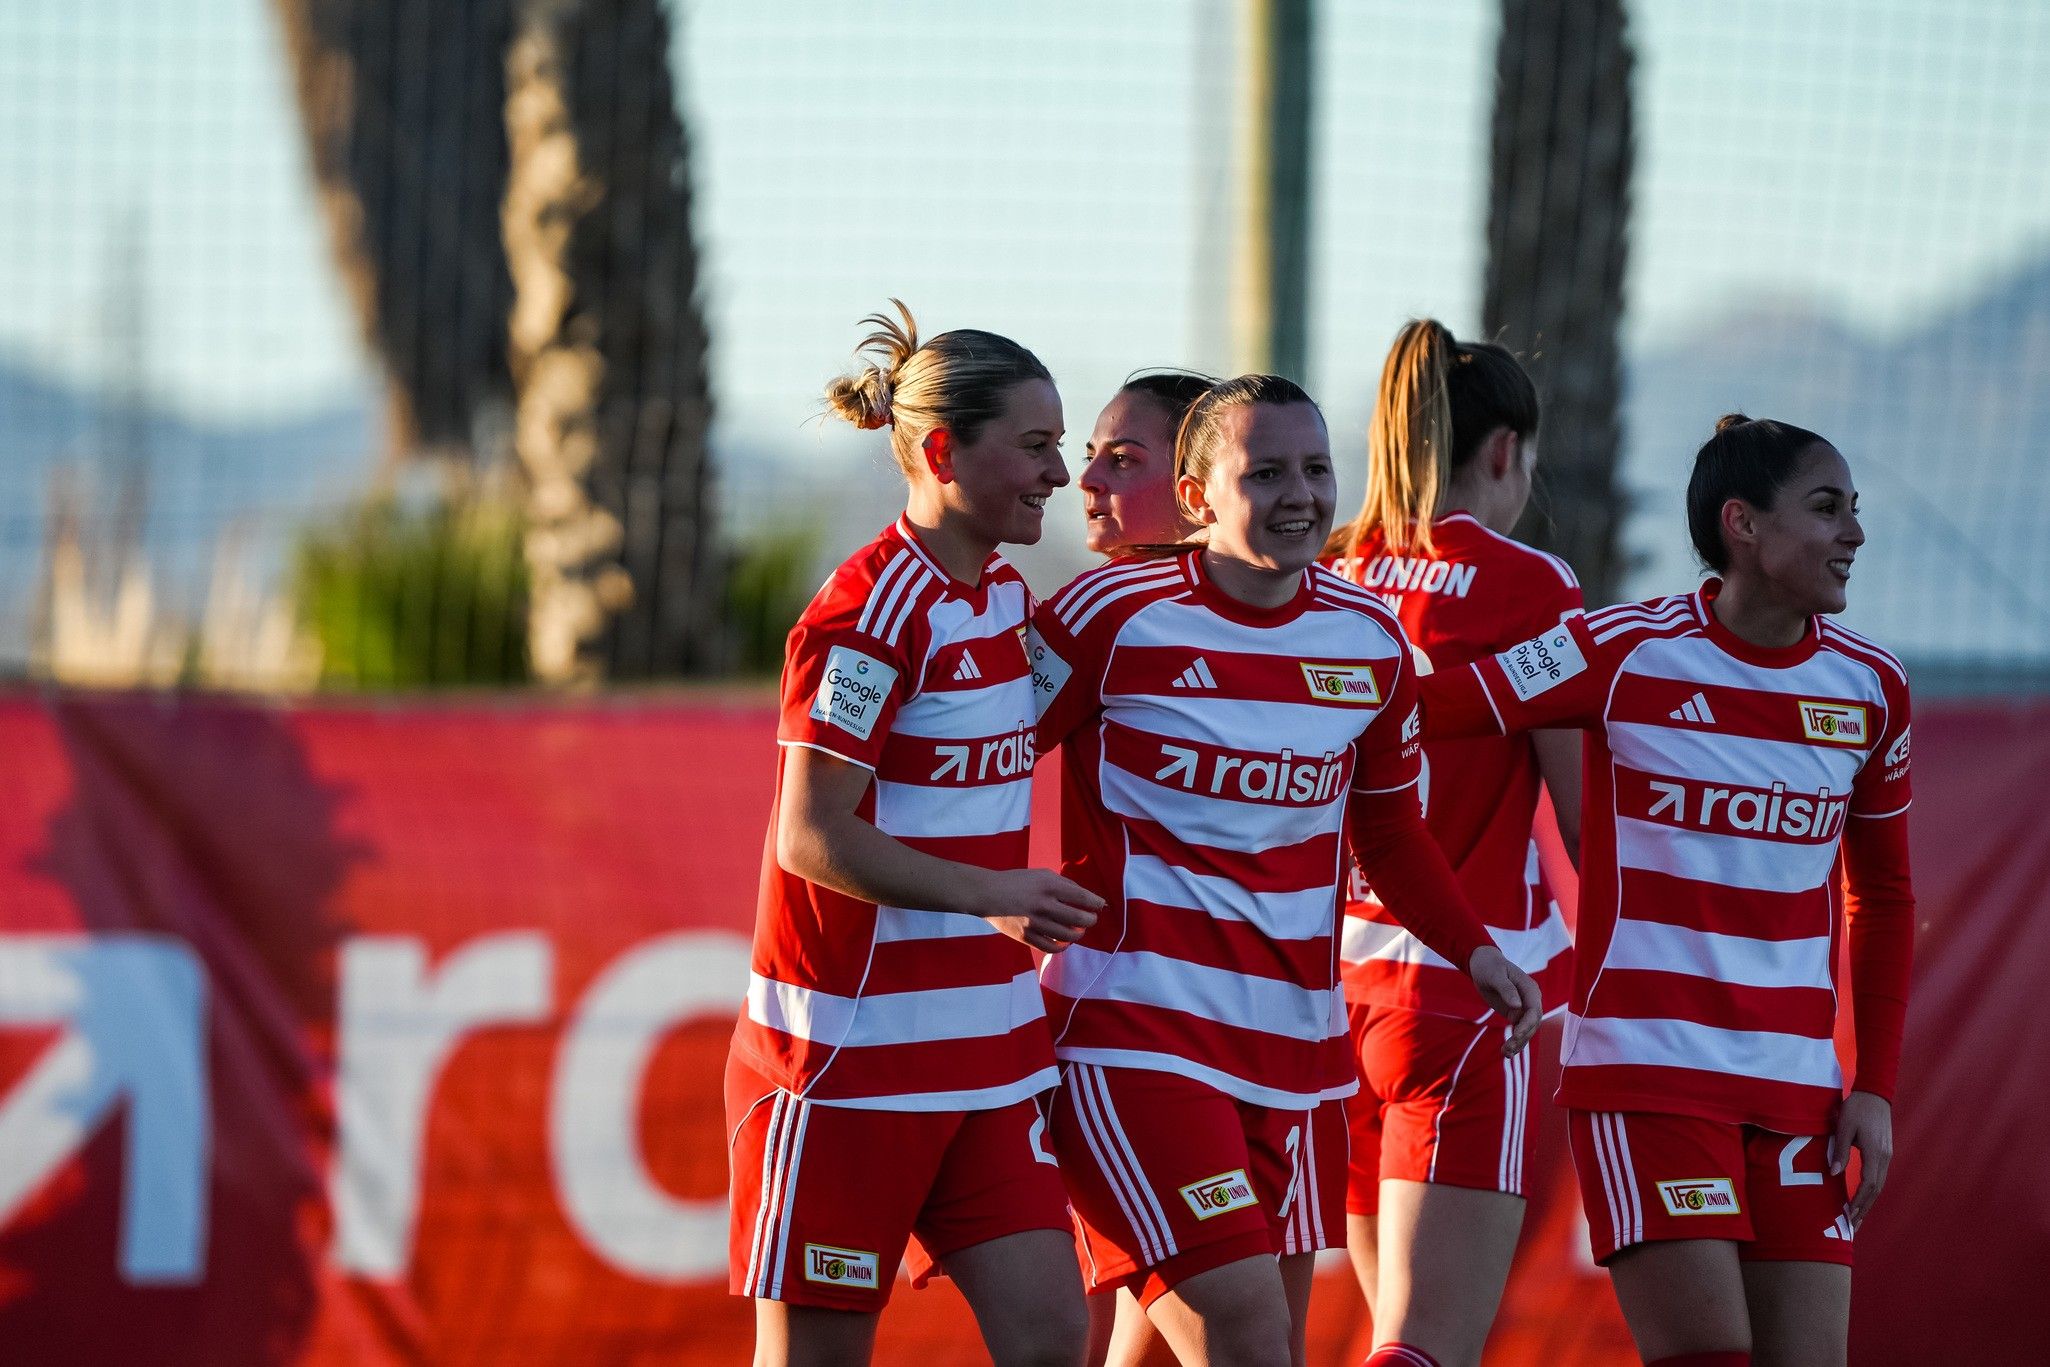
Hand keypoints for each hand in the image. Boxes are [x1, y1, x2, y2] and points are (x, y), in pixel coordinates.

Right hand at [975, 868, 1103, 953]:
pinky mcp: (1026, 937)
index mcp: (1049, 886)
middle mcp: (1044, 905)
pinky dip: (1062, 946)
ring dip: (1078, 934)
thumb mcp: (1041, 874)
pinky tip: (1064, 942)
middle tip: (1090, 920)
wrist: (988, 894)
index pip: (1082, 897)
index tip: (1100, 905)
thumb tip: (1084, 896)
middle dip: (1090, 921)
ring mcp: (1035, 923)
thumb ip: (1063, 884)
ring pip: (1067, 936)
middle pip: (1078, 919)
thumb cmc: (1017, 881)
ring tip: (1078, 931)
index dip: (1095, 903)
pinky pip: (1051, 948)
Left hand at [1467, 946, 1541, 1054]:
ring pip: (1526, 1030)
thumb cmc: (1489, 967)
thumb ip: (1506, 989)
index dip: (1527, 1024)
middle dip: (1522, 1037)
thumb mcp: (1495, 975)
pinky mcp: (1515, 1014)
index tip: (1516, 1034)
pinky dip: (1514, 1041)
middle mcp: (1531, 1000)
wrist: (1483, 964)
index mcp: (1530, 989)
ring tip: (1506, 1053)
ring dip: (1519, 1043)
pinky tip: (1507, 1052)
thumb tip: (1518, 1006)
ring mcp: (1524, 1008)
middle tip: (1508, 1048)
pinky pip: (1518, 1030)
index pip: (1534, 1010)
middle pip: (1532, 1023)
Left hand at [1830, 1089, 1892, 1228]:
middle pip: (1876, 1190)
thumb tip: (1834, 1173)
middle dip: (1864, 1208)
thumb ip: (1840, 1151)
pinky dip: (1871, 1190)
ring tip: (1857, 1217)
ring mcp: (1887, 1155)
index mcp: (1875, 1152)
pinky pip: (1879, 1176)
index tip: (1849, 1214)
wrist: (1875, 1094)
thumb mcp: (1844, 1127)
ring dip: (1868, 1201)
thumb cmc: (1857, 1108)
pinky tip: (1863, 1197)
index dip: (1859, 1201)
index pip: (1869, 1184)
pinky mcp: (1885, 1152)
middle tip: (1854, 1225)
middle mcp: (1885, 1157)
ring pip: (1879, 1184)